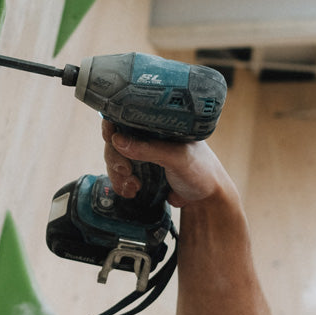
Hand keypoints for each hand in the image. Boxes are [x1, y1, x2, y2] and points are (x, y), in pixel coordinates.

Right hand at [101, 120, 225, 207]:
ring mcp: (142, 155)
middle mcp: (147, 136)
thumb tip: (117, 140)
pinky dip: (121, 185)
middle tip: (126, 170)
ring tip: (134, 185)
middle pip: (114, 140)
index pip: (127, 116)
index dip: (113, 124)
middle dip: (115, 157)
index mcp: (157, 124)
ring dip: (118, 175)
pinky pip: (120, 177)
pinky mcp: (140, 173)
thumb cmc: (200, 170)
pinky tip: (133, 191)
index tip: (110, 137)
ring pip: (115, 160)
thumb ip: (149, 149)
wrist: (205, 198)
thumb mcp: (177, 157)